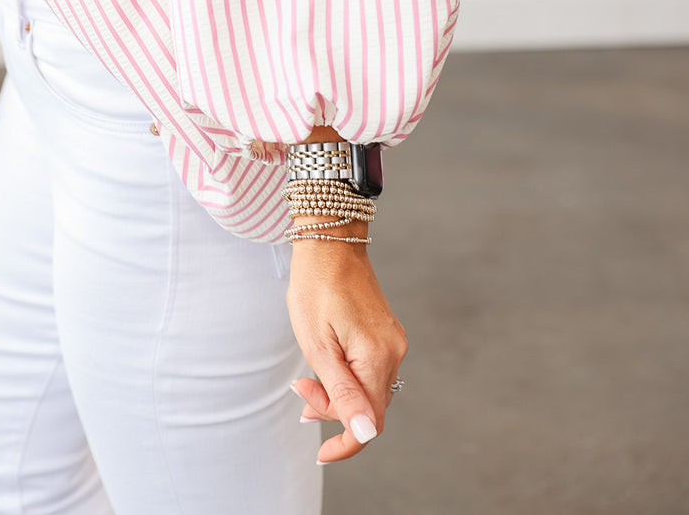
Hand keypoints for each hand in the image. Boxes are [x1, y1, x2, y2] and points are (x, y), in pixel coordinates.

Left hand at [286, 243, 407, 463]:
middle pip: (369, 407)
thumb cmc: (316, 285)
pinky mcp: (386, 332)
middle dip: (333, 410)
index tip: (321, 453)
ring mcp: (392, 341)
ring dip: (339, 394)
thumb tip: (364, 433)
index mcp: (378, 357)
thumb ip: (341, 391)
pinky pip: (370, 369)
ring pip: (369, 389)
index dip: (347, 444)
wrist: (328, 240)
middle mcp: (394, 352)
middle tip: (300, 390)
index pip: (370, 422)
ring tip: (307, 381)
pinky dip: (348, 377)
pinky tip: (327, 366)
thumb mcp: (318, 343)